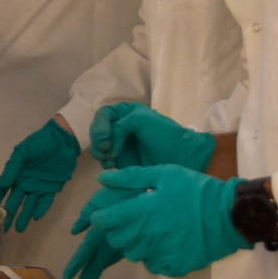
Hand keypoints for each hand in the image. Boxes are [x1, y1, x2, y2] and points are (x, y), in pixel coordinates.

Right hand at [0, 120, 79, 230]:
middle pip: (14, 201)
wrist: (62, 140)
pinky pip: (45, 201)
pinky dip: (41, 209)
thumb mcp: (22, 152)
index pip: (2, 189)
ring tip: (18, 229)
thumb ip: (12, 168)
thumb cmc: (39, 143)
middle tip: (2, 229)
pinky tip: (36, 218)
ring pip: (29, 205)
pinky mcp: (52, 188)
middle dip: (8, 214)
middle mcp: (24, 182)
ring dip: (24, 216)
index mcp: (15, 173)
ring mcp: (38, 186)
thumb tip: (3, 183)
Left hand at [63, 186, 133, 278]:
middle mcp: (110, 242)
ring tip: (91, 278)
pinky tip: (107, 262)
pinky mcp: (134, 243)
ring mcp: (123, 244)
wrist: (146, 194)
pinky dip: (111, 258)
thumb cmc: (118, 193)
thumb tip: (74, 231)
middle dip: (89, 273)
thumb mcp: (96, 201)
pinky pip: (119, 253)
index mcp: (99, 232)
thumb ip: (85, 216)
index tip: (67, 276)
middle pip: (98, 262)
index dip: (76, 264)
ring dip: (99, 268)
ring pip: (109, 260)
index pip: (85, 252)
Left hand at [86, 165, 250, 277]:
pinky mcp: (174, 266)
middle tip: (128, 220)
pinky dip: (152, 255)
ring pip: (133, 254)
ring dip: (133, 243)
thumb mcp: (163, 174)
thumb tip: (102, 178)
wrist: (230, 215)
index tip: (105, 213)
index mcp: (142, 212)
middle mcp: (147, 236)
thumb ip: (130, 177)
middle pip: (117, 241)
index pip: (107, 221)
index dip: (101, 217)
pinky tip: (162, 243)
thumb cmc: (195, 190)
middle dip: (116, 230)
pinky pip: (152, 265)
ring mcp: (161, 254)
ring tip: (146, 230)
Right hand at [89, 102, 214, 171]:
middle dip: (97, 140)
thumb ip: (120, 124)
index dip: (99, 125)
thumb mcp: (141, 119)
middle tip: (105, 150)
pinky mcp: (121, 160)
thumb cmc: (164, 134)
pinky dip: (104, 162)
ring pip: (98, 146)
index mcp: (125, 113)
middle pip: (97, 130)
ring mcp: (119, 144)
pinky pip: (104, 160)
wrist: (180, 158)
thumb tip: (108, 145)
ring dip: (99, 152)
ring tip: (108, 159)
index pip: (103, 115)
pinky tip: (112, 165)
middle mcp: (120, 127)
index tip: (106, 138)